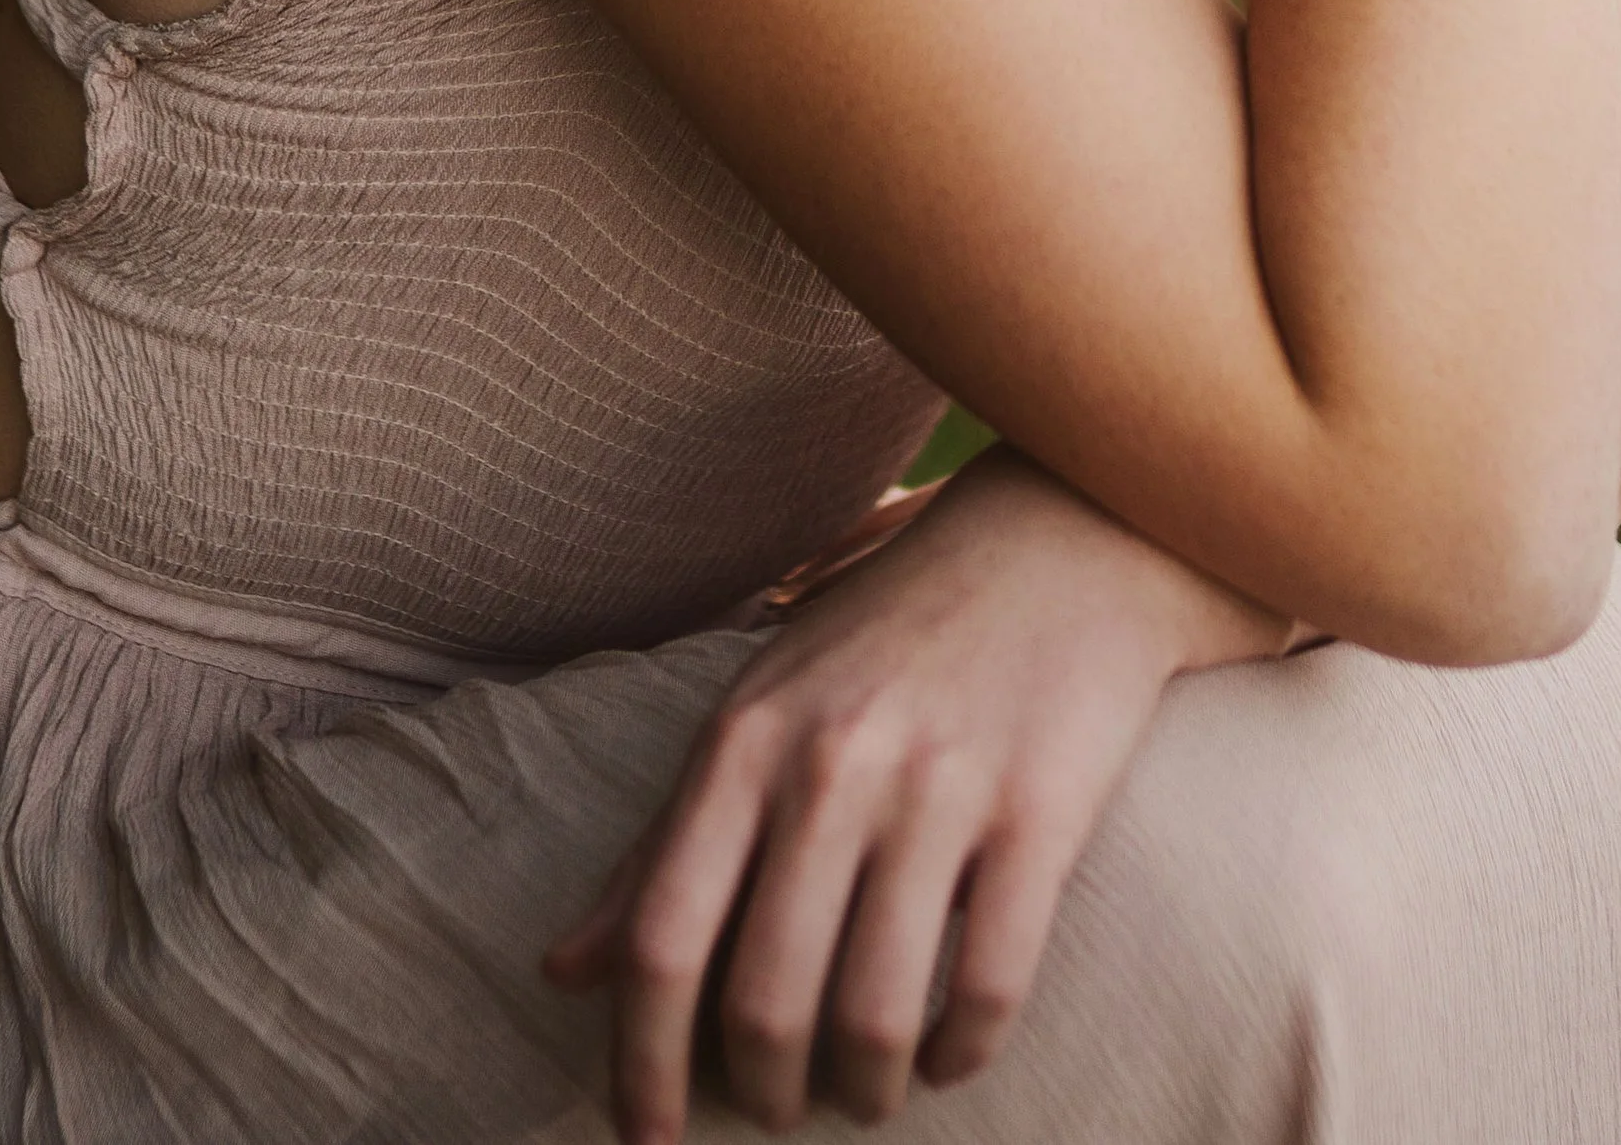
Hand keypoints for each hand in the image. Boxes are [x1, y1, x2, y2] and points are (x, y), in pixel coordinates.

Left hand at [543, 448, 1289, 1140]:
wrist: (1061, 537)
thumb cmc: (890, 632)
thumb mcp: (759, 706)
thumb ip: (662, 843)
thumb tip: (559, 972)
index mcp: (746, 739)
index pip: (665, 941)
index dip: (644, 1063)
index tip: (650, 1140)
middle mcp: (833, 764)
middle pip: (767, 1002)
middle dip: (766, 1095)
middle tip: (780, 1111)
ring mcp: (941, 786)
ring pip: (876, 1014)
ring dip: (866, 1090)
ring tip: (867, 1092)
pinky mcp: (1041, 809)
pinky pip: (989, 985)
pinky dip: (961, 1053)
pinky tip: (950, 1055)